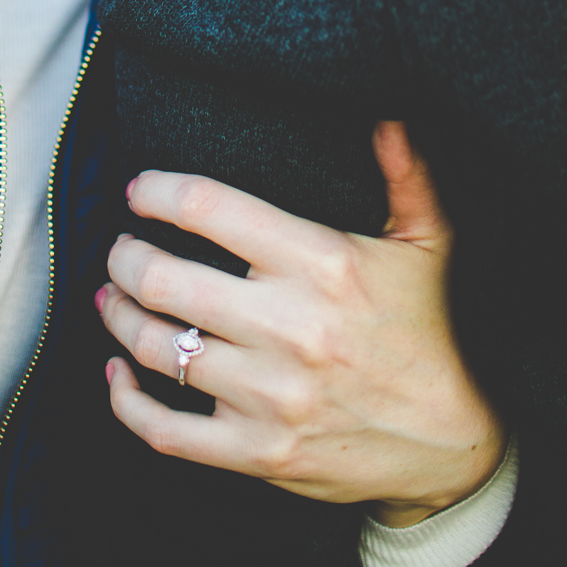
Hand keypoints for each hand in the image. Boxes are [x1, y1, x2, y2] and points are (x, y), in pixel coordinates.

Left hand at [97, 121, 505, 522]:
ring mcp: (270, 395)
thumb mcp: (429, 244)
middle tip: (119, 247)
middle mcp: (289, 327)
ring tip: (111, 296)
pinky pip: (167, 430)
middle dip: (126, 256)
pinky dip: (127, 403)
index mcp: (322, 263)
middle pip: (165, 279)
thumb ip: (404, 175)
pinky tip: (118, 374)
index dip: (157, 191)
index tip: (140, 190)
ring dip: (118, 317)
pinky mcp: (260, 452)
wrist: (455, 446)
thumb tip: (387, 114)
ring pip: (157, 350)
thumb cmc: (432, 331)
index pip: (209, 207)